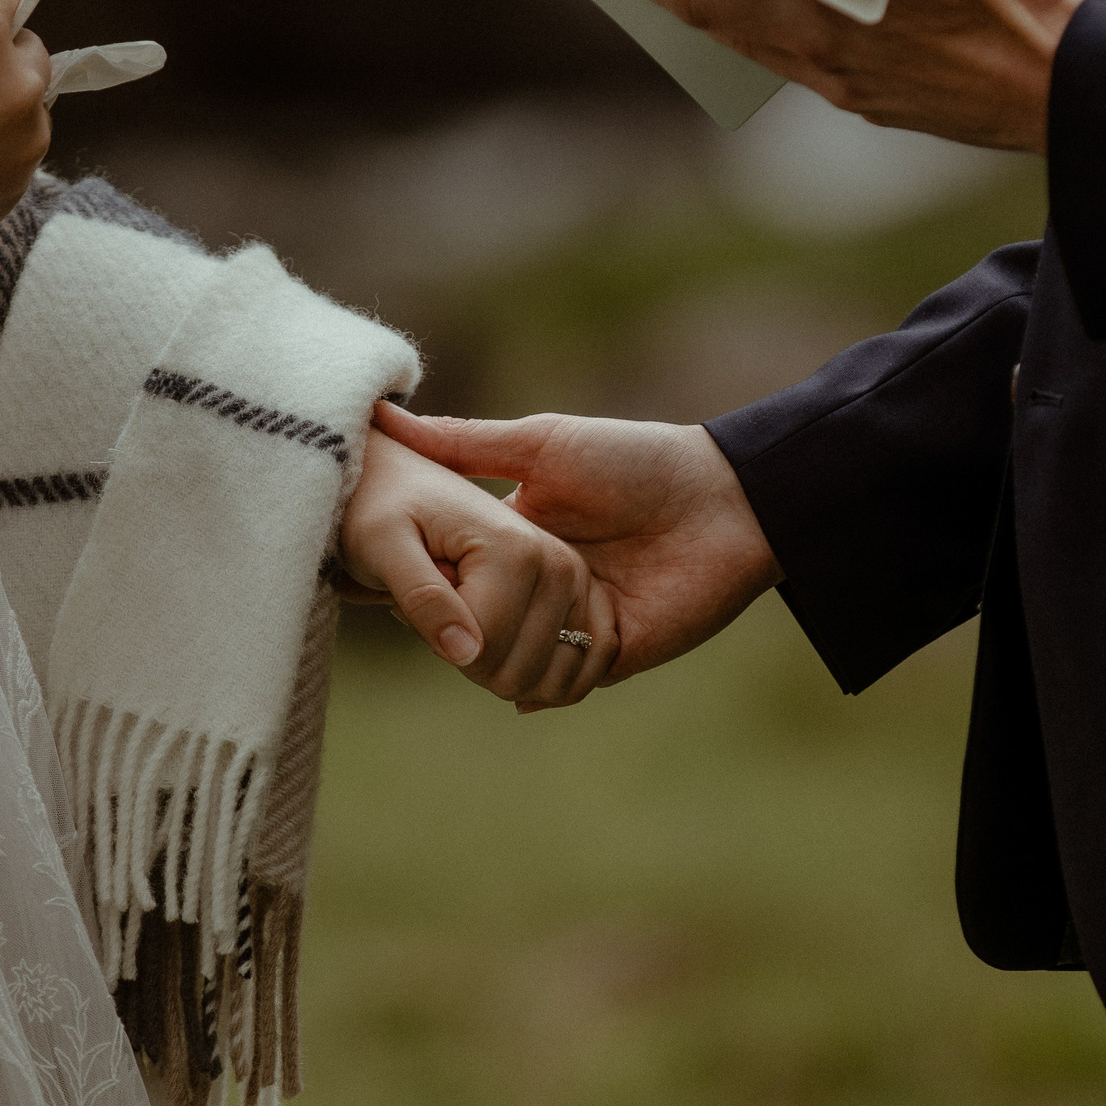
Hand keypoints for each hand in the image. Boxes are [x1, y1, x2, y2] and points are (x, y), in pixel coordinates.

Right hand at [373, 403, 782, 685]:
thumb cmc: (636, 461)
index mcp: (516, 539)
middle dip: (454, 637)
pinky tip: (522, 681)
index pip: (453, 576)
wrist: (725, 500)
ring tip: (478, 657)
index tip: (380, 584)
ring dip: (497, 666)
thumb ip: (466, 442)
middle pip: (477, 629)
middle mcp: (541, 587)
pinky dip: (544, 688)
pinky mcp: (613, 654)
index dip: (420, 585)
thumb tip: (382, 417)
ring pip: (515, 666)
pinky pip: (565, 687)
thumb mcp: (542, 443)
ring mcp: (576, 624)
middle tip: (433, 629)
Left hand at [571, 0, 1083, 153]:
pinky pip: (810, 56)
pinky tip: (795, 0)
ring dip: (719, 3)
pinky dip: (779, 23)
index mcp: (815, 20)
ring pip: (763, 40)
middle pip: (717, 18)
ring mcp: (853, 89)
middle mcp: (821, 64)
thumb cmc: (1015, 3)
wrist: (1079, 93)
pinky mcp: (888, 100)